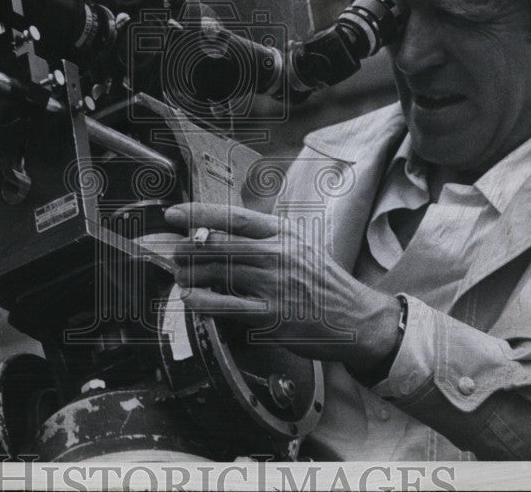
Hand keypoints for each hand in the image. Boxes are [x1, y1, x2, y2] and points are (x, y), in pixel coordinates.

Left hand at [164, 202, 400, 365]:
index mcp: (283, 233)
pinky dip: (202, 301)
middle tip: (175, 252)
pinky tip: (191, 298)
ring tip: (180, 275)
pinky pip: (226, 306)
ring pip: (218, 273)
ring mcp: (274, 285)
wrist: (356, 317)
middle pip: (219, 245)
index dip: (198, 214)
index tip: (174, 214)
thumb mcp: (300, 245)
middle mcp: (278, 255)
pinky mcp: (271, 316)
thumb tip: (223, 230)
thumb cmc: (323, 281)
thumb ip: (266, 236)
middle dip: (187, 248)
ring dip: (190, 274)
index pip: (232, 217)